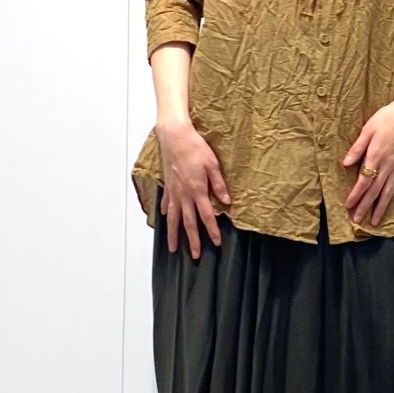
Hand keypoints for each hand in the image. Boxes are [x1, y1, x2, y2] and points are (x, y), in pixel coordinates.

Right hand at [156, 116, 230, 259]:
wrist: (175, 137)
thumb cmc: (195, 148)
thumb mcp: (212, 165)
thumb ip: (219, 185)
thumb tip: (227, 202)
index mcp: (197, 190)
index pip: (206, 216)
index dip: (212, 230)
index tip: (216, 243)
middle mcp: (184, 195)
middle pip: (189, 223)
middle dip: (192, 240)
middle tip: (195, 255)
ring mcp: (174, 191)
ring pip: (174, 218)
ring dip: (174, 234)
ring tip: (173, 248)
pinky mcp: (168, 185)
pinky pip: (167, 203)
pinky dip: (166, 212)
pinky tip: (167, 218)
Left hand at [342, 87, 393, 226]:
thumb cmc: (386, 118)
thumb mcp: (368, 129)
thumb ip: (357, 148)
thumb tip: (345, 163)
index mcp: (376, 157)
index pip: (364, 181)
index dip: (356, 195)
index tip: (348, 206)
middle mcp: (388, 166)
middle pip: (375, 191)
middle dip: (365, 207)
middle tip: (357, 221)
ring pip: (389, 192)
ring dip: (381, 207)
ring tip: (375, 221)